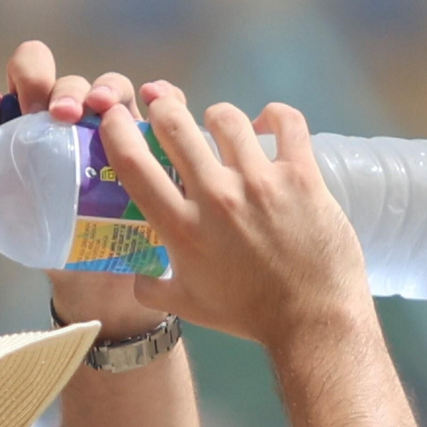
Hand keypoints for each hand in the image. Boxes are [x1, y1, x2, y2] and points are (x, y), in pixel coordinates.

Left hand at [0, 43, 162, 338]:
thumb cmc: (41, 235)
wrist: (88, 284)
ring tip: (102, 108)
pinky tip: (158, 110)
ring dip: (109, 89)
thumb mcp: (5, 196)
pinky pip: (168, 111)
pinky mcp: (152, 149)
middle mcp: (77, 117)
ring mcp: (117, 130)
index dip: (30, 73)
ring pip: (118, 88)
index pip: (31, 67)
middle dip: (67, 89)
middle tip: (60, 116)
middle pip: (74, 81)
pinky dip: (167, 99)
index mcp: (35, 118)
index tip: (27, 107)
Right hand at [98, 87, 370, 348]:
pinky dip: (273, 116)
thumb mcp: (187, 306)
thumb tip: (135, 274)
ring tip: (220, 127)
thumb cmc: (247, 315)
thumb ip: (152, 288)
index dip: (117, 129)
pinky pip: (285, 123)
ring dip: (216, 117)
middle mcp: (215, 197)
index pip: (134, 164)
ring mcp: (260, 182)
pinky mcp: (301, 175)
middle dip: (164, 108)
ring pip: (227, 118)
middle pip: (175, 125)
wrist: (312, 318)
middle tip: (166, 109)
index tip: (115, 117)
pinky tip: (266, 124)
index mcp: (182, 227)